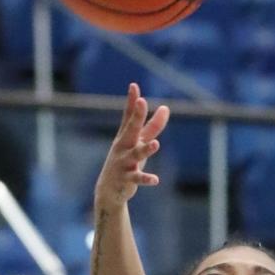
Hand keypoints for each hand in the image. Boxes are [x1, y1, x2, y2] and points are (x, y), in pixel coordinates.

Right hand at [94, 83, 169, 209]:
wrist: (109, 189)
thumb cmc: (126, 161)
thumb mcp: (138, 143)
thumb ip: (152, 126)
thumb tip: (166, 108)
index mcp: (126, 136)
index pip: (128, 116)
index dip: (132, 102)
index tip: (134, 85)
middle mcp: (123, 146)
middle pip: (131, 129)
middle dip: (136, 115)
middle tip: (142, 102)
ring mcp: (124, 162)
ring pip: (136, 154)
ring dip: (146, 149)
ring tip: (156, 144)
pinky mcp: (127, 179)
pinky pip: (138, 178)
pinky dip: (146, 178)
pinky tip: (155, 180)